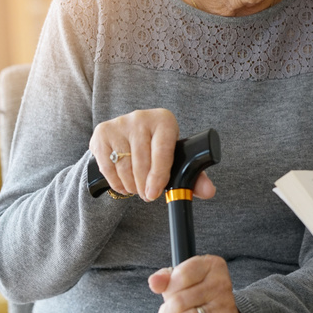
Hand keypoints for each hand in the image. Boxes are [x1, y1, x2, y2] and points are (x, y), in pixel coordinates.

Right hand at [89, 109, 215, 200]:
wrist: (129, 134)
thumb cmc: (158, 149)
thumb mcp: (176, 157)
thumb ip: (194, 176)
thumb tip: (209, 192)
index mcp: (164, 120)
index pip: (162, 150)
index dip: (159, 175)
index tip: (154, 193)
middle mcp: (141, 117)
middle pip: (141, 160)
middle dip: (144, 185)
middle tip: (147, 195)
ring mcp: (120, 123)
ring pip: (124, 165)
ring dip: (131, 185)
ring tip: (137, 189)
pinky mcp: (102, 133)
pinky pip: (107, 166)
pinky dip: (116, 182)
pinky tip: (124, 185)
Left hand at [149, 255, 245, 312]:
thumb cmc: (198, 295)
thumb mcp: (184, 280)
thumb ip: (167, 278)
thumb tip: (154, 281)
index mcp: (212, 265)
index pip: (180, 275)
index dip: (170, 287)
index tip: (174, 291)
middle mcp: (221, 284)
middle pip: (178, 300)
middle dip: (169, 309)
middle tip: (176, 310)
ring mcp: (223, 306)